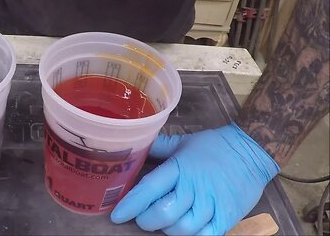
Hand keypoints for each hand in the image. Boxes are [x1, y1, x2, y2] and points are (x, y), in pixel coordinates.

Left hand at [111, 122, 279, 234]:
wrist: (252, 150)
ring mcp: (212, 204)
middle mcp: (194, 187)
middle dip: (146, 220)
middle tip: (142, 217)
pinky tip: (185, 229)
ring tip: (164, 222)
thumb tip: (138, 147)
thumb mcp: (184, 141)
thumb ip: (160, 147)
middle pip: (163, 214)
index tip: (117, 215)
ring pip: (182, 229)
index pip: (150, 188)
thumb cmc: (214, 145)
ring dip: (167, 229)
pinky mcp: (227, 217)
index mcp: (180, 167)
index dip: (131, 204)